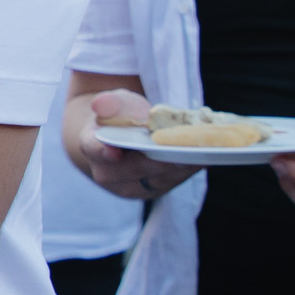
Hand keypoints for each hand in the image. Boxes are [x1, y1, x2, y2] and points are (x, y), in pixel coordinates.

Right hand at [67, 87, 202, 200]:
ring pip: (156, 180)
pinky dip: (186, 170)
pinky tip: (202, 158)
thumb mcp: (116, 103)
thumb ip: (111, 103)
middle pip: (133, 169)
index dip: (103, 152)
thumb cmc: (119, 119)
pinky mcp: (151, 192)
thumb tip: (100, 103)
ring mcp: (129, 187)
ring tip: (200, 153)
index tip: (114, 153)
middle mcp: (107, 173)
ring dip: (179, 167)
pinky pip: (170, 183)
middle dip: (158, 161)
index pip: (94, 149)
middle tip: (182, 150)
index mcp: (92, 145)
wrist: (119, 139)